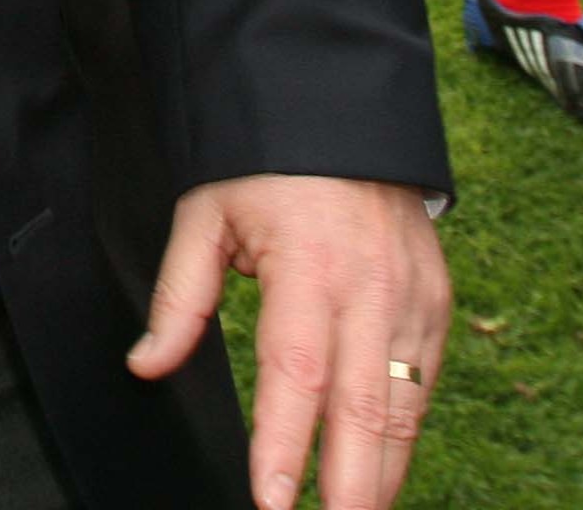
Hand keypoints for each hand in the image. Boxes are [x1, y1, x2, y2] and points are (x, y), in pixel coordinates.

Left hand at [129, 174, 448, 509]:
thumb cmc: (265, 164)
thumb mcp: (206, 212)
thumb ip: (179, 295)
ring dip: (382, 477)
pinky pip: (425, 385)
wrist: (345, 111)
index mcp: (308, 265)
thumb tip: (146, 364)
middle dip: (349, 490)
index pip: (295, 374)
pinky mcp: (436, 301)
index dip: (283, 445)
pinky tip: (380, 472)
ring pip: (405, 410)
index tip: (270, 501)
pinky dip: (404, 436)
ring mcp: (413, 297)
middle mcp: (371, 288)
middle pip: (364, 411)